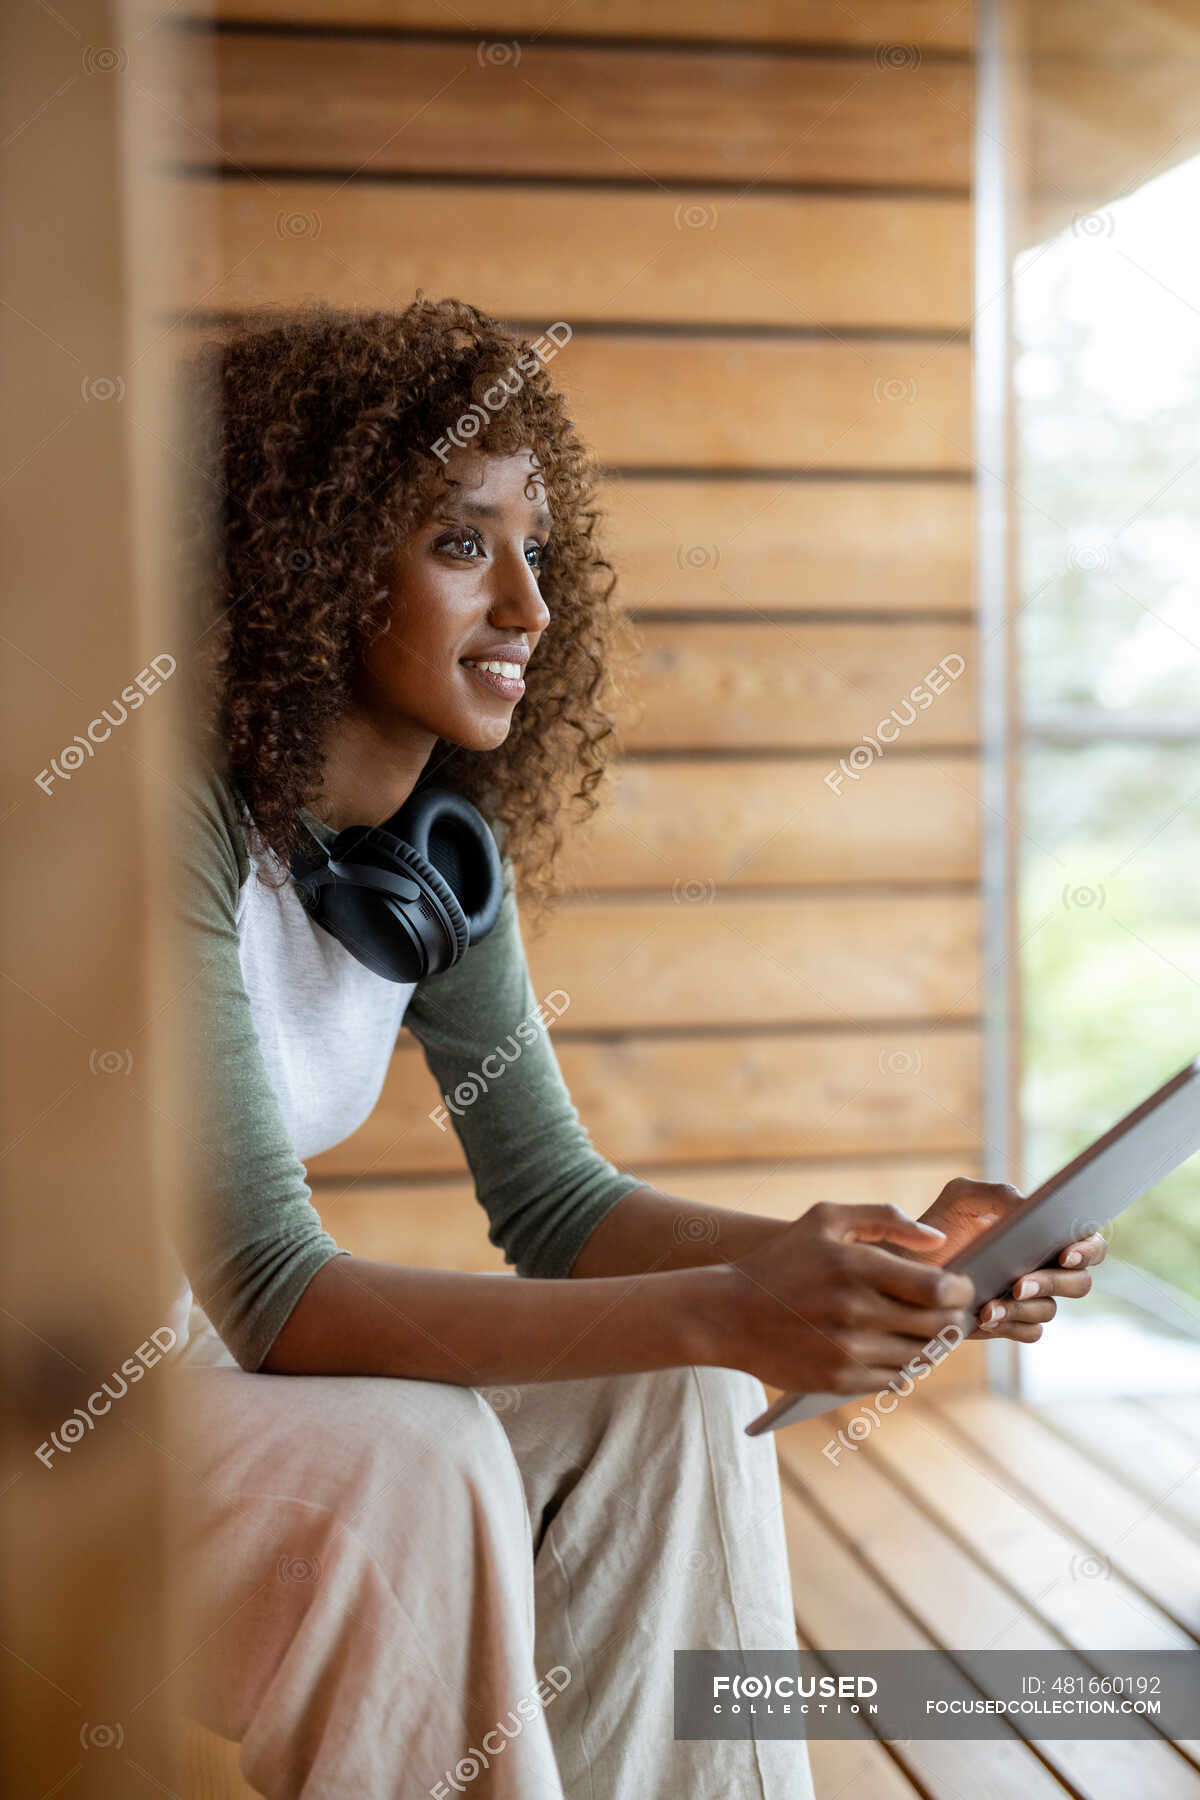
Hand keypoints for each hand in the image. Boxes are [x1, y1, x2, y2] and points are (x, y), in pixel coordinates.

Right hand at [719, 1202, 974, 1394]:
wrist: (727, 1313)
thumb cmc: (782, 1260)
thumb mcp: (825, 1219)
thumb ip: (884, 1218)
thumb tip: (937, 1239)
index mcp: (856, 1266)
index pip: (937, 1288)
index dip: (960, 1290)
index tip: (959, 1286)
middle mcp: (855, 1311)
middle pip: (937, 1326)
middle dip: (952, 1318)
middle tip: (951, 1311)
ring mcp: (848, 1351)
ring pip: (920, 1356)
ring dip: (930, 1344)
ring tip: (922, 1328)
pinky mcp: (839, 1382)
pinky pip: (895, 1380)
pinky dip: (904, 1366)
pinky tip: (893, 1348)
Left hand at [919, 1176, 1107, 1342]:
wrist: (905, 1262)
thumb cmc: (939, 1223)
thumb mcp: (962, 1198)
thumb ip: (997, 1195)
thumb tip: (1028, 1207)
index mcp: (1043, 1233)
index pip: (1088, 1241)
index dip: (1087, 1249)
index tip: (1064, 1254)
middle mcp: (1044, 1266)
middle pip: (1079, 1283)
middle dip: (1052, 1283)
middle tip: (1018, 1283)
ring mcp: (1029, 1298)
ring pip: (1049, 1310)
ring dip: (1021, 1308)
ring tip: (988, 1306)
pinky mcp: (1010, 1323)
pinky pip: (1029, 1332)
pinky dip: (1010, 1326)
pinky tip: (983, 1317)